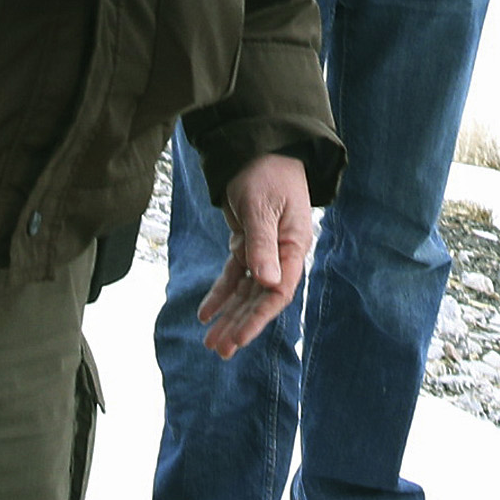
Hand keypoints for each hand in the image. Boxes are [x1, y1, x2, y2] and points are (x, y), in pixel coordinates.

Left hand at [199, 151, 314, 355]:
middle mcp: (281, 255)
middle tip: (219, 350)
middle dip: (240, 325)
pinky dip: (220, 294)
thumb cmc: (267, 173)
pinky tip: (205, 314)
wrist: (259, 149)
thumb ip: (264, 245)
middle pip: (260, 299)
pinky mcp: (247, 246)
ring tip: (210, 341)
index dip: (258, 318)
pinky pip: (233, 276)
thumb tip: (268, 284)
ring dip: (229, 316)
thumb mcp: (263, 207)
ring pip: (245, 293)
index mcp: (294, 248)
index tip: (238, 338)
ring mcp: (264, 252)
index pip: (278, 293)